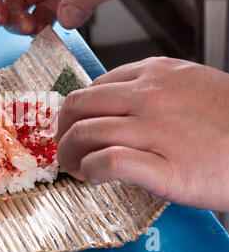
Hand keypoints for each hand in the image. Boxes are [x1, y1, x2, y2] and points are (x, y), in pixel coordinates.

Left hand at [55, 57, 228, 211]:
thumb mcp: (189, 86)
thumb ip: (149, 90)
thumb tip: (109, 107)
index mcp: (155, 74)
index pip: (92, 88)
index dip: (75, 111)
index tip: (73, 128)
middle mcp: (150, 96)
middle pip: (79, 107)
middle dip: (62, 131)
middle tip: (63, 149)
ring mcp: (157, 129)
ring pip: (85, 133)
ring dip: (68, 154)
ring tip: (72, 168)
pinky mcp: (166, 167)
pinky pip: (108, 162)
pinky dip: (90, 171)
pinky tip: (92, 177)